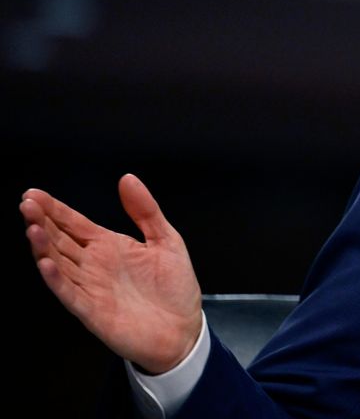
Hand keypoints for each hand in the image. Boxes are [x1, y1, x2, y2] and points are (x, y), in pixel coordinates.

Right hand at [20, 174, 202, 373]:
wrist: (184, 331)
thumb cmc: (175, 288)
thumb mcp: (167, 240)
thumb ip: (145, 210)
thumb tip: (127, 178)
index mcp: (109, 246)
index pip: (74, 223)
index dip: (55, 209)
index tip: (34, 194)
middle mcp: (94, 265)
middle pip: (60, 240)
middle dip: (42, 221)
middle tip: (26, 203)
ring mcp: (90, 287)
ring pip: (59, 264)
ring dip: (43, 247)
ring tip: (32, 227)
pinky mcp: (92, 311)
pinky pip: (69, 293)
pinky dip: (56, 280)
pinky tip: (46, 264)